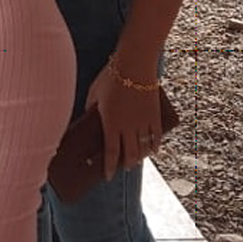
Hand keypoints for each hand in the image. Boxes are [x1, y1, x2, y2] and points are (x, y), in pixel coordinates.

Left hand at [85, 55, 162, 178]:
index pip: (111, 153)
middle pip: (129, 154)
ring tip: (136, 160)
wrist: (134, 64)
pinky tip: (153, 151)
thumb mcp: (94, 93)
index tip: (107, 176)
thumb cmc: (110, 77)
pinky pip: (156, 136)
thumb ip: (90, 108)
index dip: (109, 167)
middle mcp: (129, 127)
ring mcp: (144, 122)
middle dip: (126, 164)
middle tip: (123, 168)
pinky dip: (155, 146)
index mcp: (111, 123)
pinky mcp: (155, 115)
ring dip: (140, 157)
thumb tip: (86, 117)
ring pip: (144, 147)